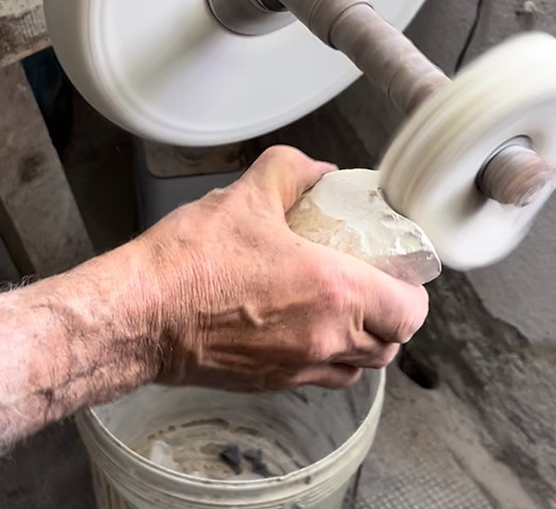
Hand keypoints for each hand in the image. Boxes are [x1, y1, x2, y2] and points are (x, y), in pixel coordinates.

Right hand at [137, 145, 428, 390]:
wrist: (141, 315)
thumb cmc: (191, 263)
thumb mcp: (246, 195)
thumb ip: (292, 172)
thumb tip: (318, 171)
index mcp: (332, 292)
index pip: (409, 312)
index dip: (414, 292)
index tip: (402, 272)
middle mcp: (324, 338)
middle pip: (391, 346)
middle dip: (394, 318)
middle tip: (376, 285)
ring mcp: (297, 368)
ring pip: (358, 369)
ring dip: (364, 342)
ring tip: (345, 307)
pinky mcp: (270, 384)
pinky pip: (320, 376)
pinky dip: (327, 355)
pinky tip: (303, 323)